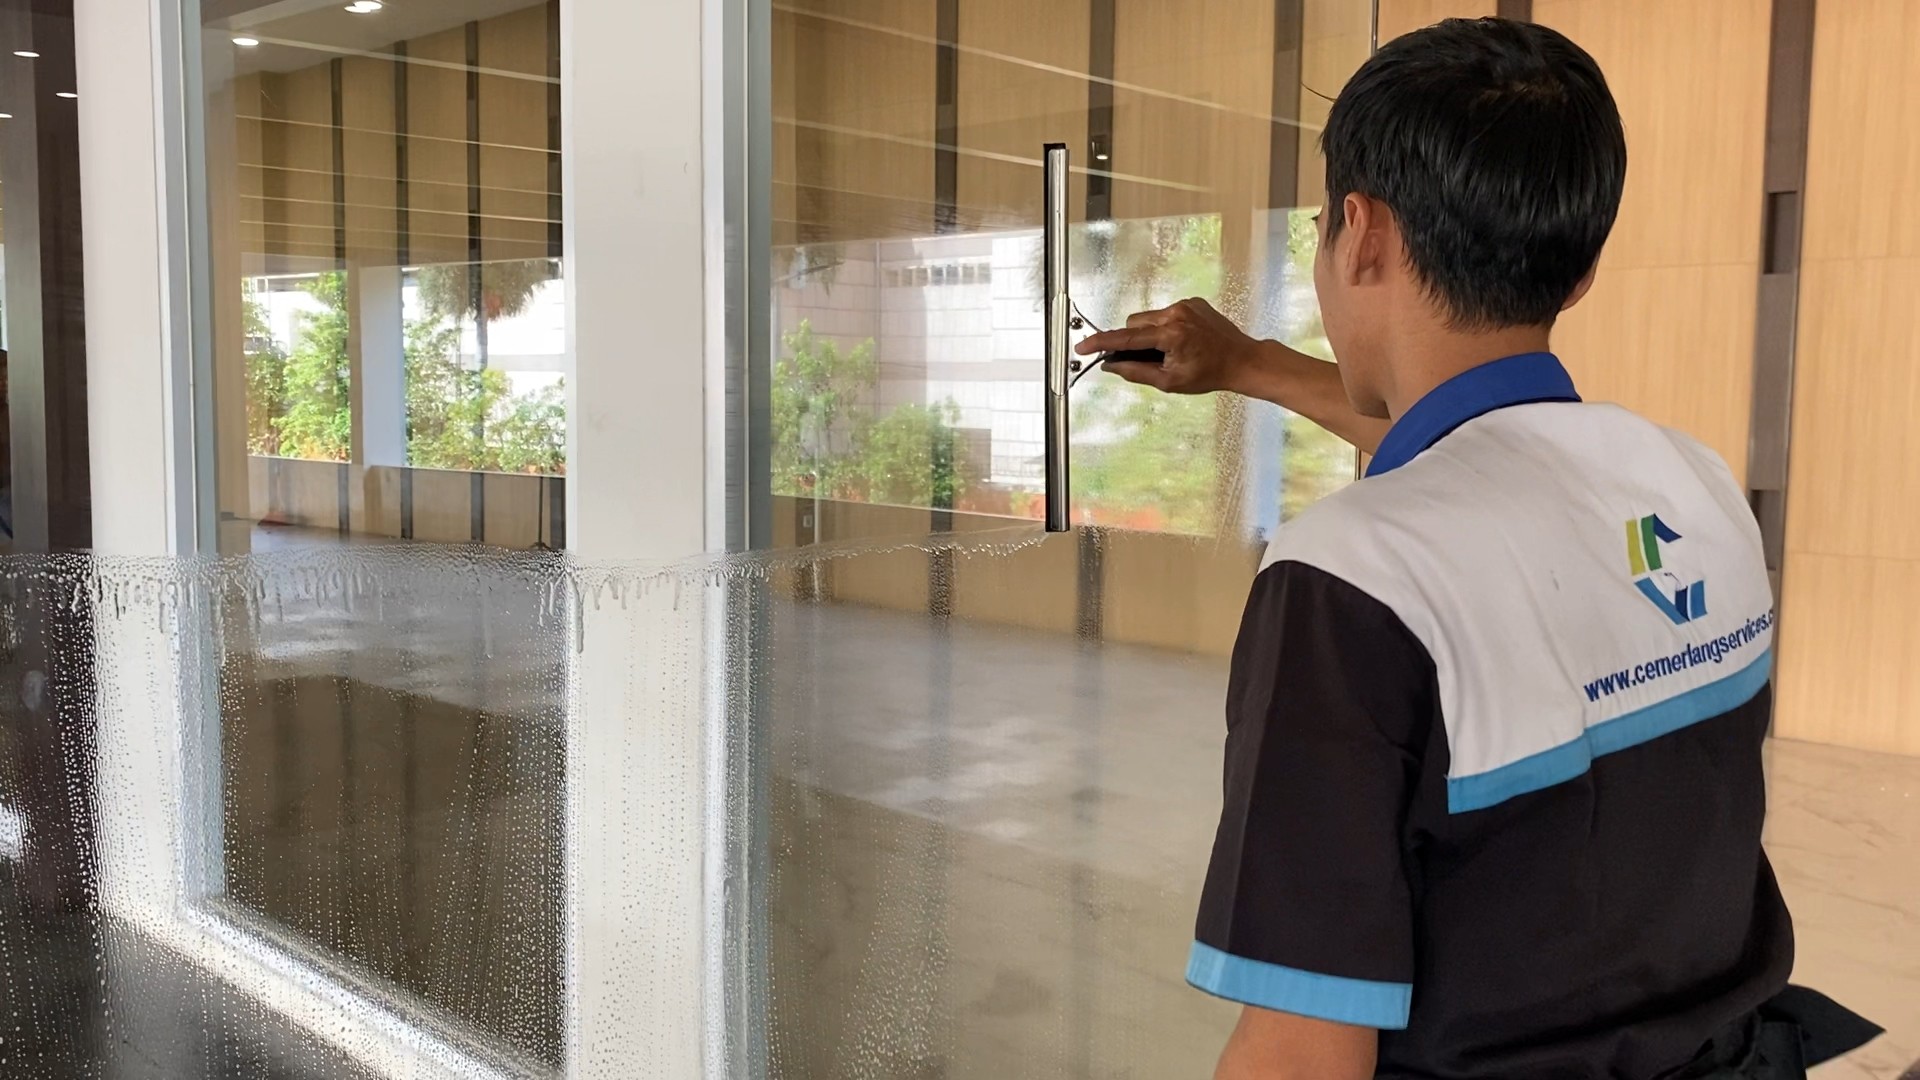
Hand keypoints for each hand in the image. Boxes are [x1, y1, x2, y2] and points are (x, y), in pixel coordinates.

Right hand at [1073, 297, 1262, 394]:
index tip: (1083, 347)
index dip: (1101, 343)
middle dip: (1132, 340)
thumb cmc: (1209, 374)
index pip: (1127, 338)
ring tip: (1169, 351)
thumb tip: (1111, 365)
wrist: (1241, 360)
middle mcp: (1176, 314)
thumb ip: (1135, 372)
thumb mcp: (1169, 382)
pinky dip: (1165, 326)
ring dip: (1149, 334)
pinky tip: (1182, 341)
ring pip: (1148, 317)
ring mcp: (1185, 305)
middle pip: (1134, 323)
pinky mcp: (1192, 302)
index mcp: (1171, 335)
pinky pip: (1166, 312)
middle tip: (1145, 359)